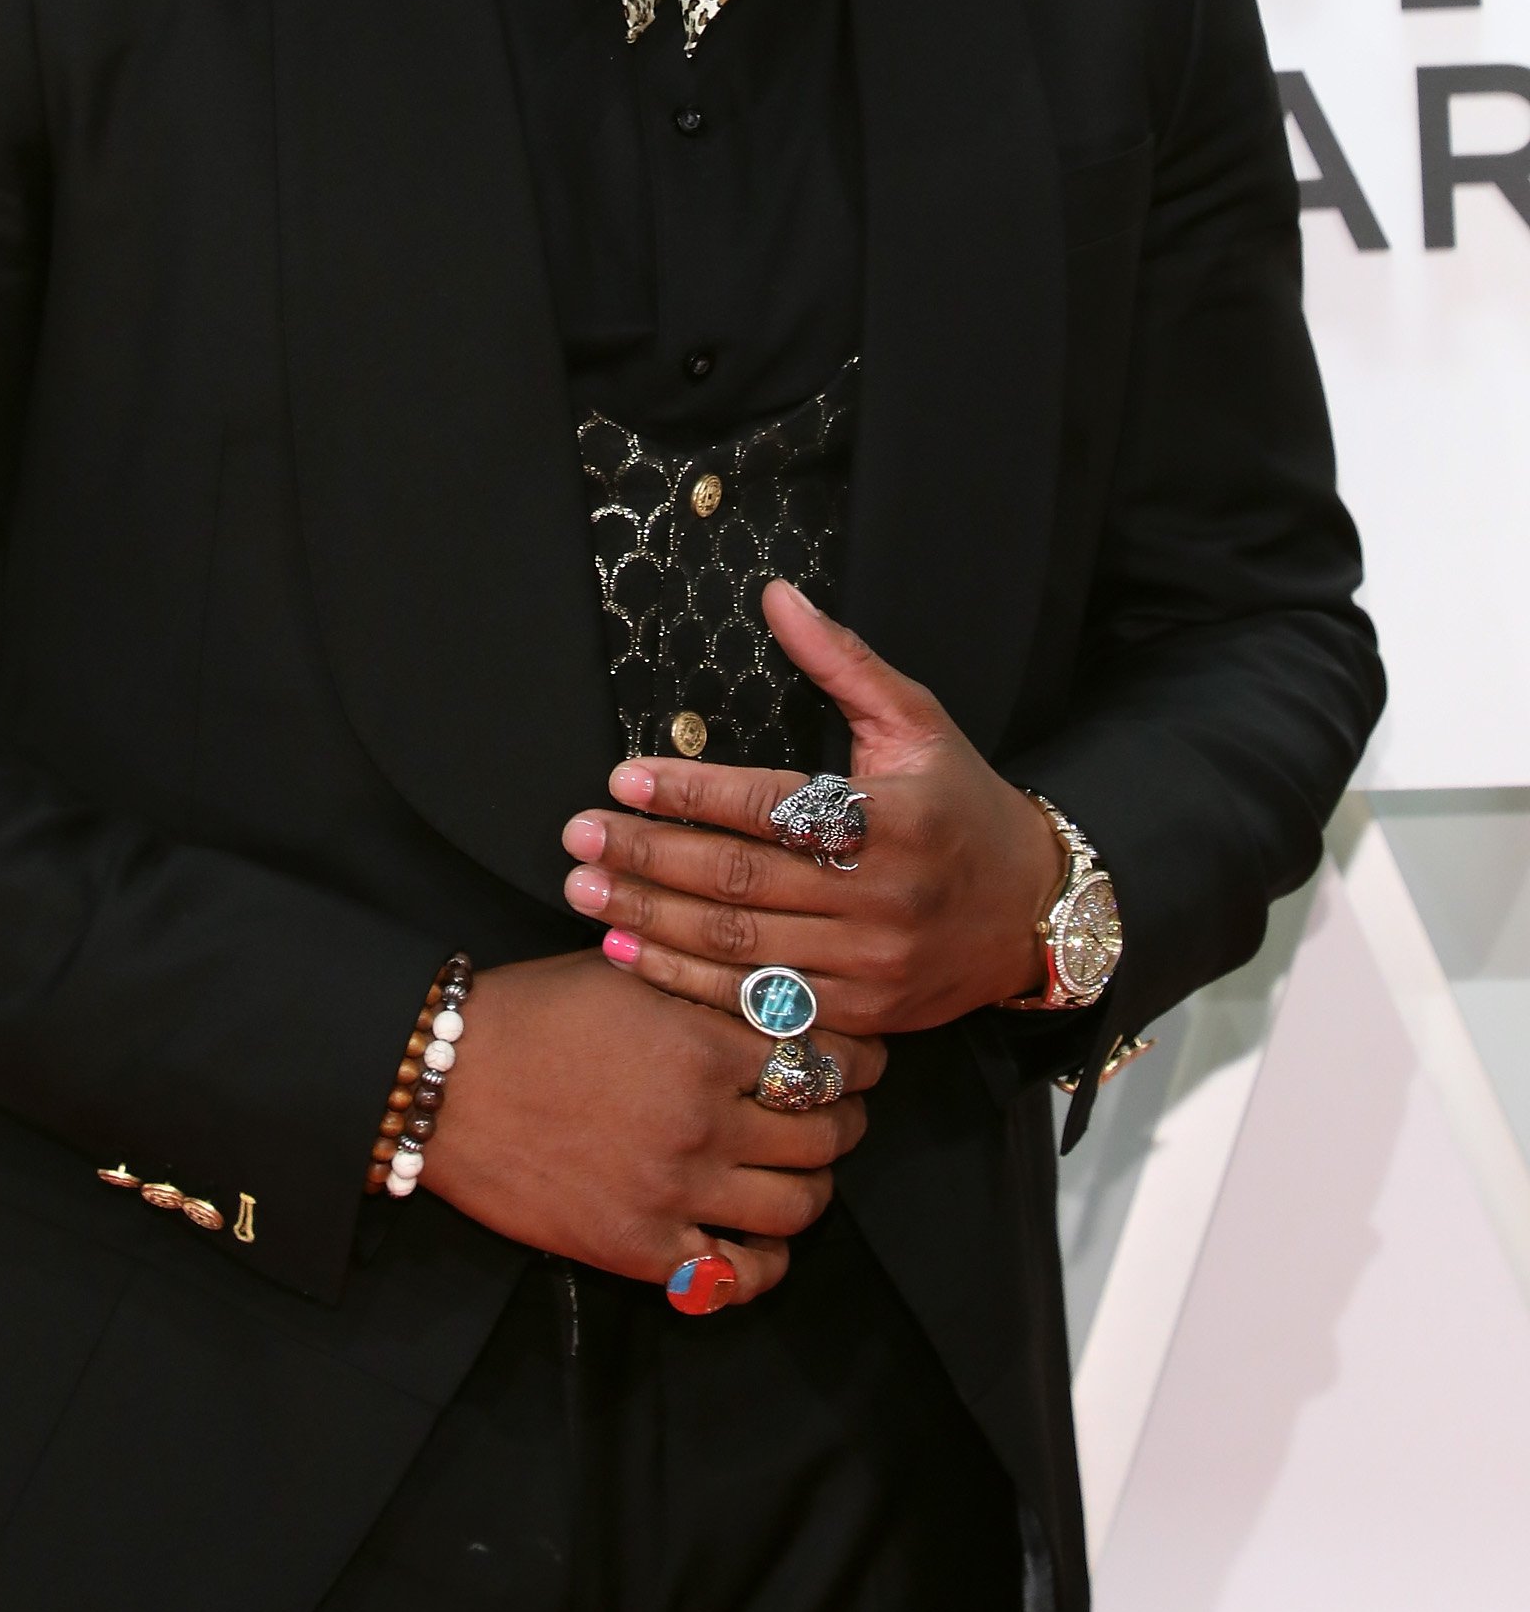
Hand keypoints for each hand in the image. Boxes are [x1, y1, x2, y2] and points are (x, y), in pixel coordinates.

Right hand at [420, 949, 883, 1303]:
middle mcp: (701, 1123)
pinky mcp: (639, 1250)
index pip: (823, 1058)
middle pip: (824, 1134)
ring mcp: (673, 1194)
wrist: (445, 1081)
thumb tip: (780, 996)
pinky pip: (736, 1277)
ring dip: (814, 1185)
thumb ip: (706, 987)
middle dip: (846, 1119)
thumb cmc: (532, 1013)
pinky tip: (757, 1237)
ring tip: (803, 1168)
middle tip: (841, 1110)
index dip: (859, 1058)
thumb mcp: (628, 973)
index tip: (864, 1058)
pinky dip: (763, 1262)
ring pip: (798, 1206)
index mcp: (702, 1046)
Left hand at [559, 582, 1062, 1036]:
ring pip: (739, 947)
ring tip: (585, 893)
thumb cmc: (961, 804)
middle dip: (649, 858)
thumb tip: (776, 595)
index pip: (773, 805)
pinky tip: (630, 956)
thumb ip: (841, 661)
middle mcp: (879, 896)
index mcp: (891, 818)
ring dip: (651, 921)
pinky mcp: (859, 1015)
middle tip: (579, 838)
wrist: (1032, 912)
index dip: (694, 793)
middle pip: (741, 880)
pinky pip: (758, 1001)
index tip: (625, 777)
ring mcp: (868, 965)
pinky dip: (687, 982)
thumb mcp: (915, 721)